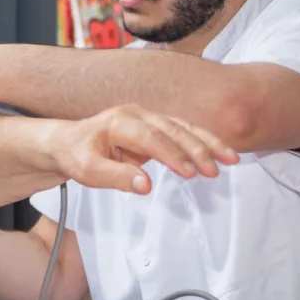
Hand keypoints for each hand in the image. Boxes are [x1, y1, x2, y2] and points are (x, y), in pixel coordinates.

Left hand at [42, 105, 239, 192]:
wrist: (68, 141)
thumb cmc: (77, 155)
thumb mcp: (87, 171)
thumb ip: (114, 177)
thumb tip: (145, 186)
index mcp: (119, 121)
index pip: (151, 138)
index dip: (172, 154)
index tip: (190, 173)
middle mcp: (137, 114)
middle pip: (173, 129)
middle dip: (198, 149)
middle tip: (216, 170)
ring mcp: (148, 117)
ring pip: (184, 127)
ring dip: (208, 143)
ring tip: (231, 159)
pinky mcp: (156, 126)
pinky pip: (183, 131)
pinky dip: (203, 142)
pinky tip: (221, 154)